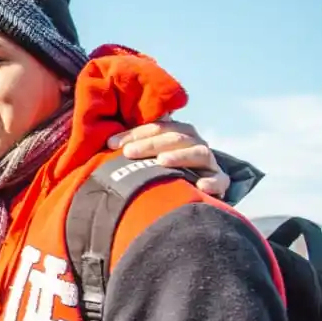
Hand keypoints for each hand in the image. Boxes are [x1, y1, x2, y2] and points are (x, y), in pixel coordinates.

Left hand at [108, 119, 228, 197]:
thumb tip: (101, 144)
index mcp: (175, 132)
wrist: (191, 193)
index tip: (111, 144)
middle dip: (150, 144)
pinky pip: (219, 180)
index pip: (154, 127)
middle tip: (128, 153)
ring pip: (197, 152)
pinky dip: (212, 182)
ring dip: (179, 156)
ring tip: (161, 162)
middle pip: (174, 137)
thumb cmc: (158, 173)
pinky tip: (200, 186)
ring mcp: (208, 161)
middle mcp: (193, 142)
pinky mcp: (219, 181)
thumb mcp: (145, 158)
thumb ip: (129, 149)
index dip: (133, 134)